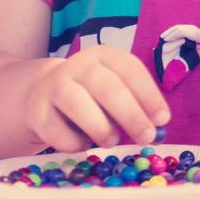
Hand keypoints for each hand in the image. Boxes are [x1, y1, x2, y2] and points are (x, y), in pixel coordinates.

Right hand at [21, 45, 170, 152]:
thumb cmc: (92, 95)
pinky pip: (57, 130)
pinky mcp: (36, 110)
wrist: (42, 92)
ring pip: (78, 104)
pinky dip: (74, 142)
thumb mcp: (115, 90)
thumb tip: (157, 128)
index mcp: (105, 56)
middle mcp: (79, 65)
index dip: (149, 95)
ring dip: (100, 127)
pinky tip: (83, 142)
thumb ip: (135, 105)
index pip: (131, 70)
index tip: (163, 119)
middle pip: (107, 87)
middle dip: (131, 115)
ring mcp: (54, 86)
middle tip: (147, 136)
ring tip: (112, 142)